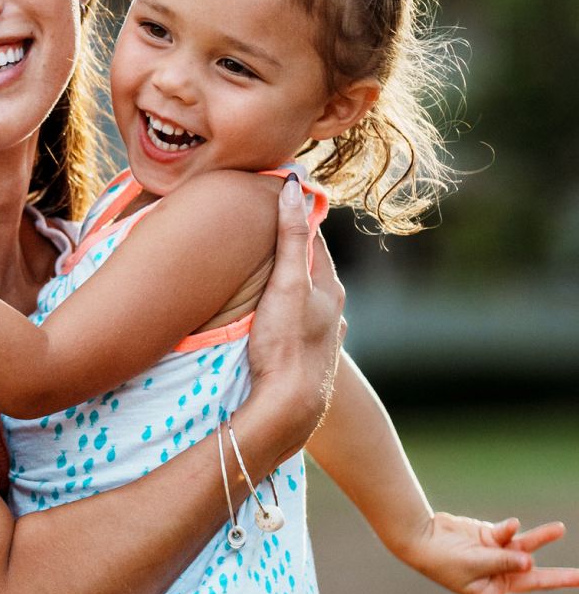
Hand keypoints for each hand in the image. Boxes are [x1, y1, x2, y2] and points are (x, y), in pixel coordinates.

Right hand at [248, 178, 345, 458]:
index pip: (313, 242)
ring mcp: (323, 341)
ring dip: (288, 293)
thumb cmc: (286, 344)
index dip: (294, 221)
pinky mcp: (309, 365)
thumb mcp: (286, 284)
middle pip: (309, 274)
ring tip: (263, 282)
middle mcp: (333, 313)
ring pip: (305, 306)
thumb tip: (294, 186)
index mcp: (330, 289)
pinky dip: (286, 322)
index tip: (274, 204)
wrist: (290, 408)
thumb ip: (289, 236)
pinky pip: (297, 333)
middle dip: (289, 257)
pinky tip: (274, 328)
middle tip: (260, 239)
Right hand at [399, 514, 578, 593]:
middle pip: (535, 580)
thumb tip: (530, 560)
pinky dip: (510, 528)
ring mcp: (498, 556)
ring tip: (559, 530)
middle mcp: (498, 577)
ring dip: (542, 538)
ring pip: (527, 550)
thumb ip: (504, 560)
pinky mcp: (494, 537)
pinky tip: (509, 526)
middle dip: (559, 578)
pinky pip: (511, 533)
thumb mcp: (475, 564)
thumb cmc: (443, 559)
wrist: (424, 535)